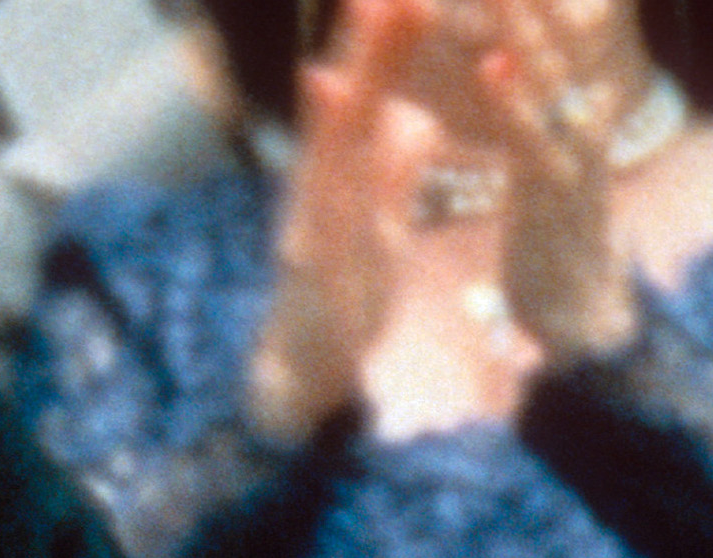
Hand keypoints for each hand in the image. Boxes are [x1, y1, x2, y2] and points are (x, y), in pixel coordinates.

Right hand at [247, 0, 459, 438]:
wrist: (297, 369)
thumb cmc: (342, 296)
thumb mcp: (379, 225)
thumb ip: (394, 172)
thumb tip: (415, 118)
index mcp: (343, 178)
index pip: (371, 98)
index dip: (388, 41)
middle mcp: (320, 187)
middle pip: (350, 101)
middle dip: (372, 38)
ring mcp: (311, 219)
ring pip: (336, 138)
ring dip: (357, 79)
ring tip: (378, 21)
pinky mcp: (312, 260)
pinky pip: (331, 204)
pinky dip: (336, 166)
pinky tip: (340, 131)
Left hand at [466, 0, 641, 356]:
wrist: (585, 326)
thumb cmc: (561, 256)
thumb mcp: (558, 182)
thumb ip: (563, 135)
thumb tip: (593, 93)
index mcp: (570, 124)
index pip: (552, 46)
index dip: (533, 4)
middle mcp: (579, 129)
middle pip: (554, 44)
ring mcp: (571, 158)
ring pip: (546, 77)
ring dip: (521, 24)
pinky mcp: (554, 196)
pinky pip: (531, 139)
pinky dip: (512, 99)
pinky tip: (494, 63)